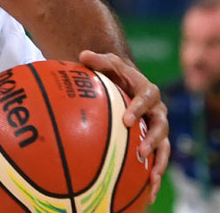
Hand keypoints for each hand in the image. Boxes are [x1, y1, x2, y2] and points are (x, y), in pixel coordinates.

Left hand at [79, 50, 168, 200]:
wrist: (124, 83)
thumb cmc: (114, 73)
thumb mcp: (108, 64)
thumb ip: (98, 60)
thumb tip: (83, 55)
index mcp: (148, 91)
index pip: (147, 99)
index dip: (139, 109)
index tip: (127, 120)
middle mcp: (158, 111)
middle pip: (161, 127)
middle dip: (154, 140)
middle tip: (141, 151)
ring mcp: (157, 129)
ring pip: (164, 147)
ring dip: (159, 162)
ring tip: (152, 178)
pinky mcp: (153, 142)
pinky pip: (156, 160)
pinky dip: (154, 176)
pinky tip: (148, 193)